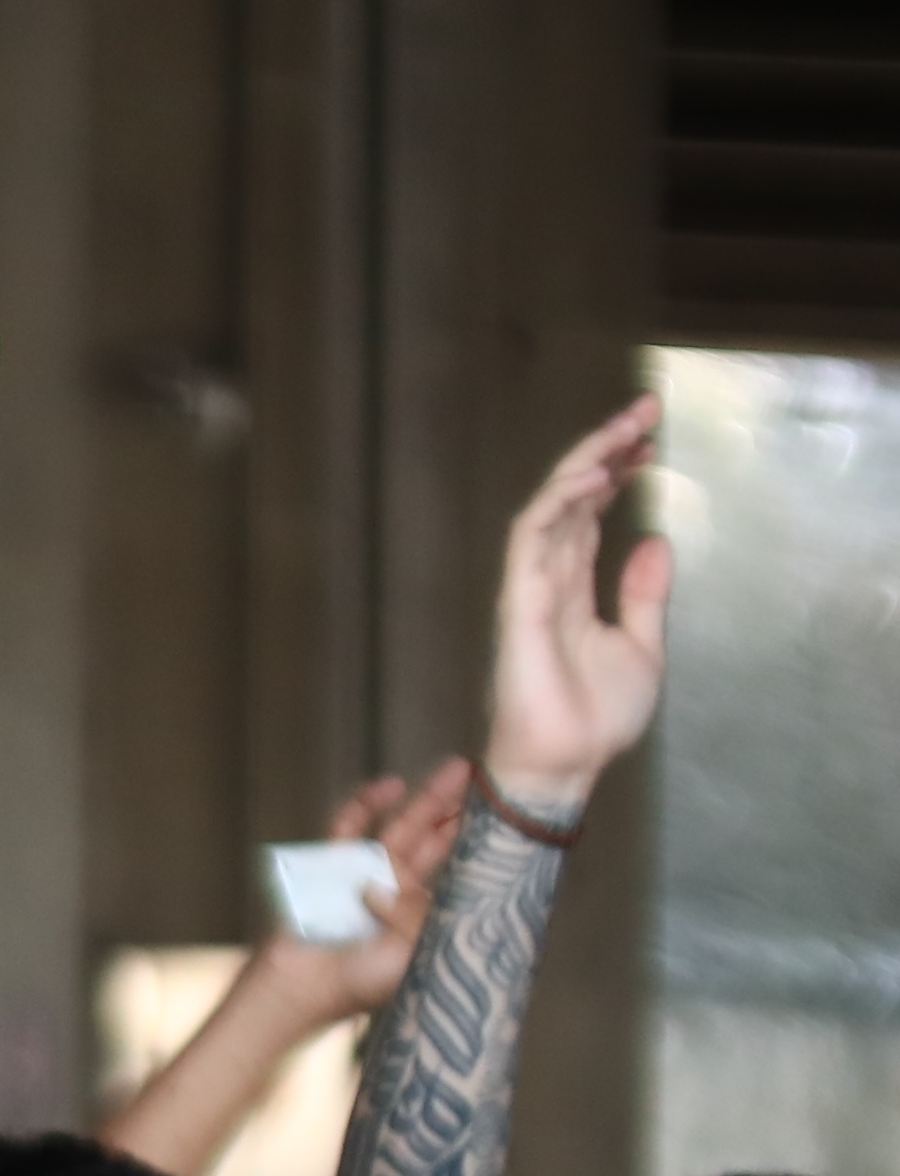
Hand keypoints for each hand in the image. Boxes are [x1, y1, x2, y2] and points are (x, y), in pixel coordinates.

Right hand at [254, 760, 473, 1024]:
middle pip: (435, 841)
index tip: (509, 810)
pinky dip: (367, 805)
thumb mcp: (413, 953)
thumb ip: (415, 913)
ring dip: (429, 800)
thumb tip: (393, 883)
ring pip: (403, 828)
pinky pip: (350, 827)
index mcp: (423, 913)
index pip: (458, 868)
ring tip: (458, 771)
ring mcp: (363, 875)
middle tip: (487, 778)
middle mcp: (397, 889)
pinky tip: (390, 786)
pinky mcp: (330, 867)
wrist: (300, 991)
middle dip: (461, 810)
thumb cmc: (360, 983)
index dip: (481, 839)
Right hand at [484, 395, 671, 820]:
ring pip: (550, 506)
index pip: (590, 515)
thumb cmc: (596, 719)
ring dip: (586, 462)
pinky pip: (531, 539)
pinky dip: (558, 502)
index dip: (617, 474)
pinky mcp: (520, 602)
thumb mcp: (642, 648)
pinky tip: (594, 475)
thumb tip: (654, 543)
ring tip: (626, 430)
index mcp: (574, 590)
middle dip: (606, 450)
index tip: (652, 442)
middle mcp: (549, 580)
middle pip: (572, 498)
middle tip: (645, 411)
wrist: (570, 764)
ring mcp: (531, 588)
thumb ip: (643, 595)